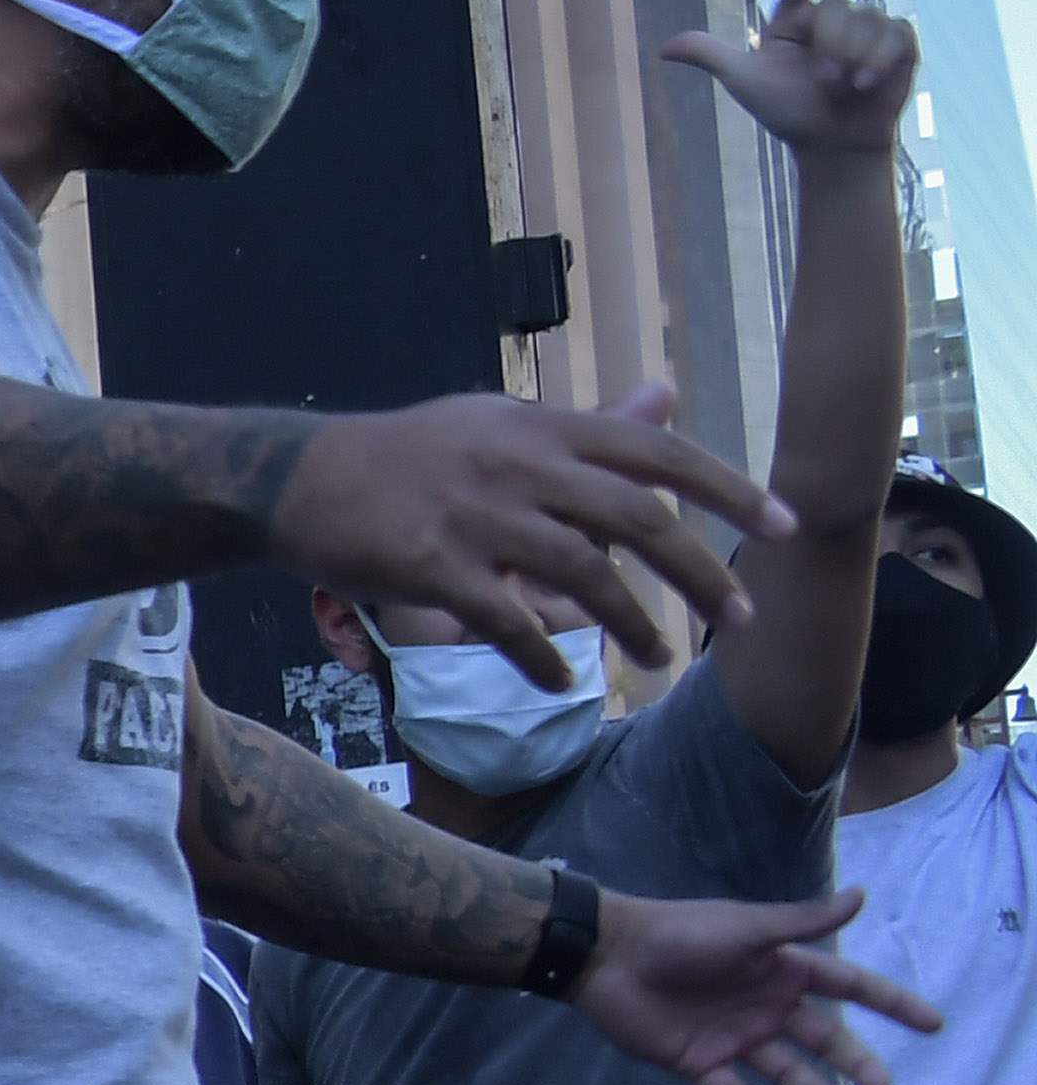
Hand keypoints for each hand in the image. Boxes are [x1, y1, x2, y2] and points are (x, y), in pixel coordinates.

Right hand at [266, 382, 784, 689]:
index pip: (659, 455)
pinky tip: (559, 683)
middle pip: (639, 522)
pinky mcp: (435, 570)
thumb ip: (588, 426)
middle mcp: (523, 468)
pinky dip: (540, 660)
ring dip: (632, 627)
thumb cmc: (409, 452)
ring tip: (659, 662)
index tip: (783, 527)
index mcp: (546, 429)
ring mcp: (479, 520)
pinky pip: (507, 624)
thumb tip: (668, 401)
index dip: (729, 491)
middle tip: (739, 619)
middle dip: (701, 575)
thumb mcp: (501, 421)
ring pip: (583, 579)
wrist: (301, 478)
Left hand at [570, 882, 940, 1084]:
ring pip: (783, 1068)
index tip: (931, 1023)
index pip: (851, 987)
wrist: (610, 955)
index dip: (891, 1003)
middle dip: (856, 1062)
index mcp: (785, 970)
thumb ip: (803, 922)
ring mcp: (734, 1034)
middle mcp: (767, 1005)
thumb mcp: (749, 927)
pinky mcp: (697, 1059)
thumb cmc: (681, 934)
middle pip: (824, 1037)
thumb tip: (862, 895)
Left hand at [668, 0, 913, 161]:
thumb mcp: (745, 81)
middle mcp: (834, 16)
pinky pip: (893, 34)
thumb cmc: (787, 112)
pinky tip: (869, 84)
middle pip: (835, 6)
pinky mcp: (900, 40)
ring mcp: (870, 25)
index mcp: (797, 18)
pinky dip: (877, 62)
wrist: (830, 144)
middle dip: (827, 48)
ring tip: (843, 87)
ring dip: (850, 61)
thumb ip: (711, 56)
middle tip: (821, 81)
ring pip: (865, 20)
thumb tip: (663, 49)